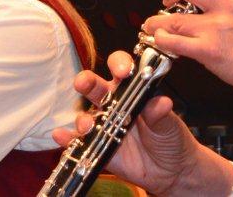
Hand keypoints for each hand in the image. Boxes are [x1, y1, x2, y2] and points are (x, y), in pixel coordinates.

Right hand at [52, 51, 232, 195]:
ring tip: (87, 125)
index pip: (120, 68)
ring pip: (86, 115)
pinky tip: (61, 135)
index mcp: (132, 90)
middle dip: (87, 81)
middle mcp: (114, 104)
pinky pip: (79, 142)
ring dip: (82, 118)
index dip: (119, 64)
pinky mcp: (98, 147)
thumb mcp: (169, 124)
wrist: (171, 170)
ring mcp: (104, 125)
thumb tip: (162, 102)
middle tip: (85, 83)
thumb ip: (161, 113)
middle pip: (95, 87)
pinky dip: (67, 138)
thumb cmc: (171, 138)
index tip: (123, 70)